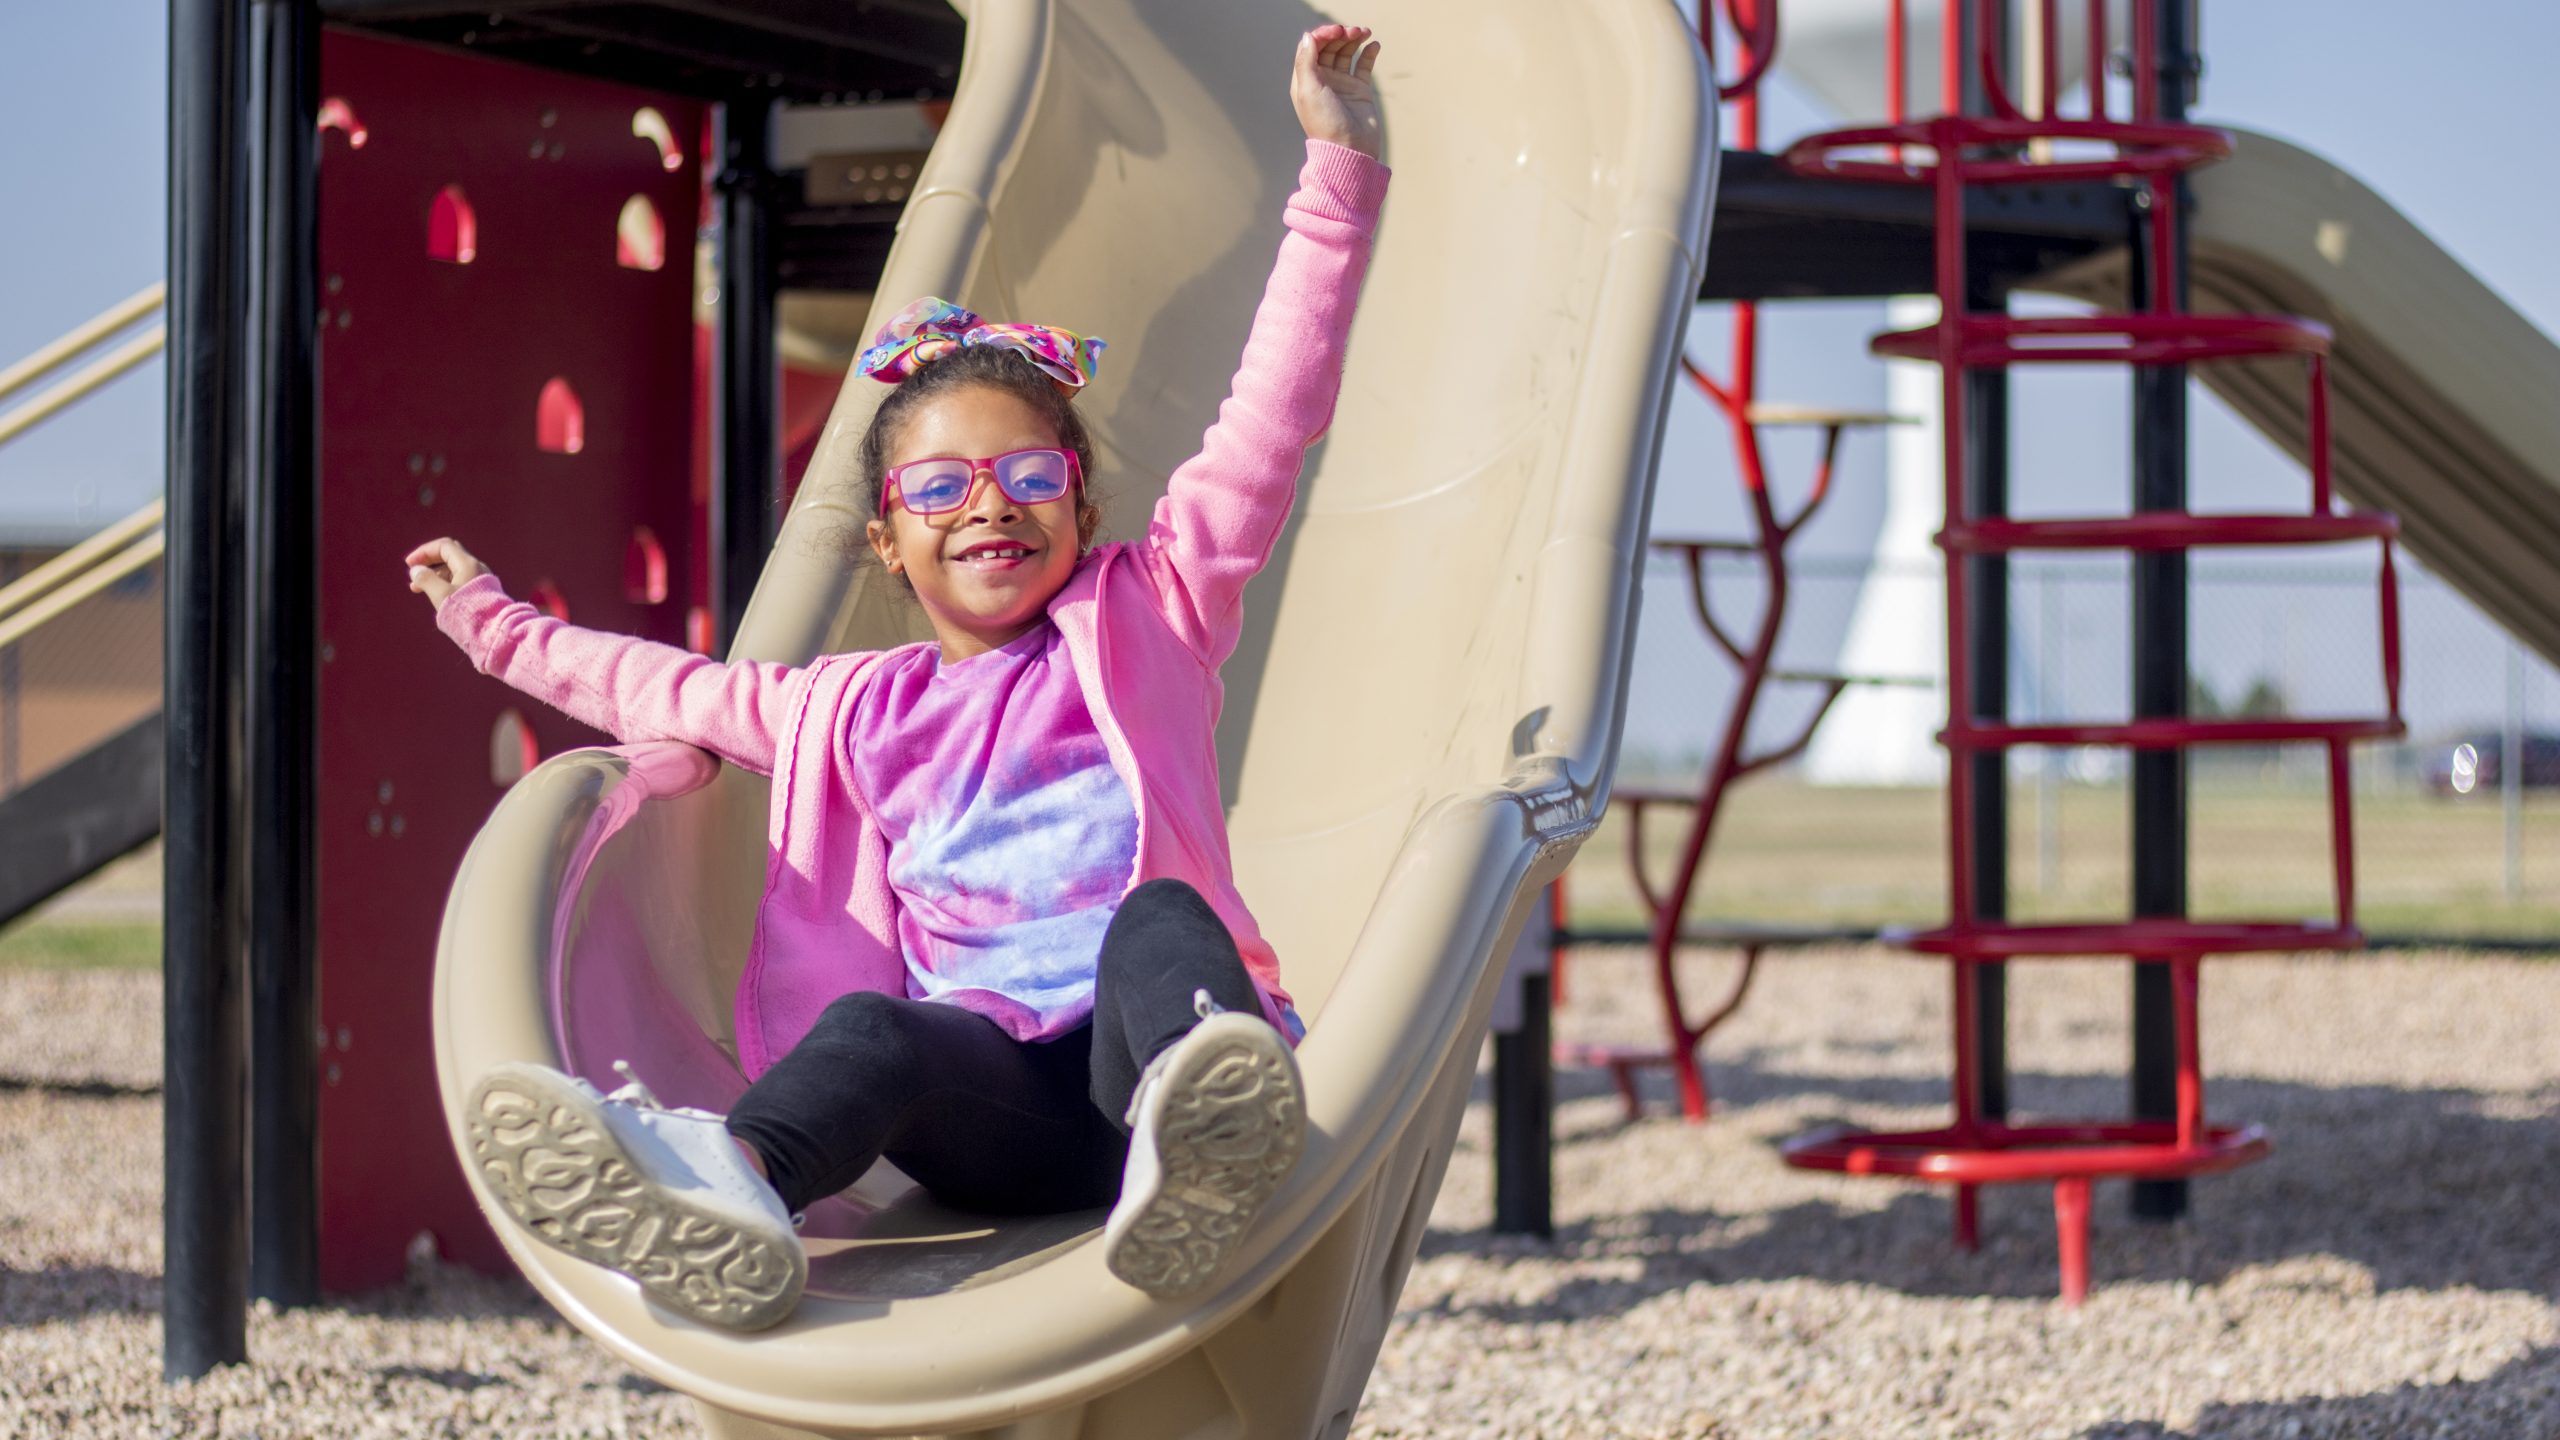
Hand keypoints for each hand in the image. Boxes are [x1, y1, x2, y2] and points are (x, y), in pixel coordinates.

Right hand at [404, 536, 488, 608]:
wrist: (493, 630)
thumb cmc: (466, 612)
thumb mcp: (441, 595)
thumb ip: (426, 580)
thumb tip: (416, 570)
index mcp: (468, 564)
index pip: (444, 546)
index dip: (424, 552)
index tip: (409, 564)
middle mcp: (476, 568)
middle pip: (448, 557)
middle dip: (428, 563)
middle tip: (412, 575)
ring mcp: (480, 579)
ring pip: (453, 570)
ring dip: (434, 575)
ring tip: (417, 588)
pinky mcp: (481, 591)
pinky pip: (459, 581)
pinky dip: (444, 583)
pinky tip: (434, 595)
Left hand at [1292, 25, 1380, 158]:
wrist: (1350, 150)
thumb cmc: (1325, 123)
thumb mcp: (1308, 91)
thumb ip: (1306, 62)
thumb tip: (1308, 36)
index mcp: (1306, 80)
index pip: (1312, 47)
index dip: (1323, 34)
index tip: (1337, 31)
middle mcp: (1323, 80)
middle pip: (1330, 47)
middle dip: (1341, 35)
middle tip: (1354, 31)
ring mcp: (1342, 84)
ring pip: (1347, 53)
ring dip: (1354, 39)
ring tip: (1365, 32)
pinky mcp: (1360, 90)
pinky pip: (1364, 66)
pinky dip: (1369, 53)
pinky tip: (1374, 45)